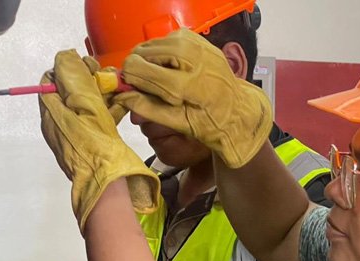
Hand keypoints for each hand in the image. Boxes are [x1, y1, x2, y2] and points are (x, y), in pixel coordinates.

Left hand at [38, 49, 159, 232]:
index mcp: (51, 113)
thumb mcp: (84, 104)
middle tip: (109, 80)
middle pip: (70, 91)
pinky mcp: (91, 143)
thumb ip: (73, 78)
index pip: (52, 80)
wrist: (108, 184)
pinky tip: (124, 106)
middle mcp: (59, 122)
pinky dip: (109, 110)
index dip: (71, 69)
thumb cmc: (95, 143)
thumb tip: (65, 56)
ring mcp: (75, 134)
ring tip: (120, 90)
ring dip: (103, 94)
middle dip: (90, 81)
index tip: (92, 69)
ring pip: (86, 105)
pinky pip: (96, 120)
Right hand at [115, 28, 272, 167]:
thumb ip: (147, 108)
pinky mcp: (195, 38)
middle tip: (148, 88)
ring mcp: (195, 44)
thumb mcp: (179, 123)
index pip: (138, 68)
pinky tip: (170, 69)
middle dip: (139, 70)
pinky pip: (163, 40)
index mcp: (188, 84)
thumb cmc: (210, 121)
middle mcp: (192, 58)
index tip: (133, 91)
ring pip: (150, 44)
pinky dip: (160, 54)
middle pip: (141, 53)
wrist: (237, 109)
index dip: (130, 80)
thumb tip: (122, 96)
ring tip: (161, 80)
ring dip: (148, 62)